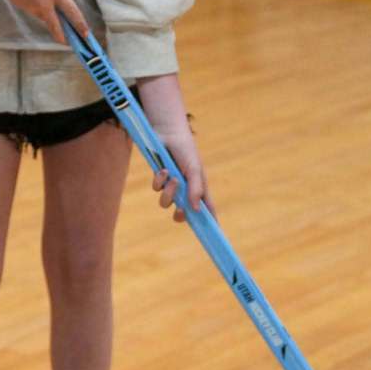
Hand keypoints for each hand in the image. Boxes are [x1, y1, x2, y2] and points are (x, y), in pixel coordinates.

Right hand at [0, 0, 88, 39]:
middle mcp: (43, 3)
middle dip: (63, 36)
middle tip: (69, 43)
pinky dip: (36, 2)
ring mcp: (30, 6)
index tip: (85, 34)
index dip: (80, 25)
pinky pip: (33, 7)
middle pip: (55, 25)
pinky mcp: (19, 4)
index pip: (72, 12)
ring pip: (43, 13)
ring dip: (48, 11)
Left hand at [137, 74, 215, 223]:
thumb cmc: (186, 150)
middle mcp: (185, 189)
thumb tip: (195, 210)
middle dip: (180, 214)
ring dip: (169, 193)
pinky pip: (156, 188)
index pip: (207, 210)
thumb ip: (195, 189)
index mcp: (199, 188)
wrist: (167, 133)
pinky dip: (159, 181)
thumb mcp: (194, 169)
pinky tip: (163, 169)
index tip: (214, 237)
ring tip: (173, 178)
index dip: (210, 223)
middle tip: (180, 212)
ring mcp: (171, 184)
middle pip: (183, 212)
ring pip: (166, 201)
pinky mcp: (159, 177)